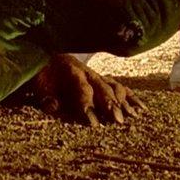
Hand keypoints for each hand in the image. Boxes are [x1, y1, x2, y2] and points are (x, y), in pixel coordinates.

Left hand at [23, 54, 144, 125]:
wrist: (48, 56)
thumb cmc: (43, 74)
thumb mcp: (38, 83)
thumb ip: (45, 95)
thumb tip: (53, 106)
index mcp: (71, 71)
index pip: (82, 90)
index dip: (88, 106)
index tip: (93, 123)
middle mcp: (88, 72)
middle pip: (102, 88)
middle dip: (110, 105)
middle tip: (118, 121)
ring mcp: (97, 75)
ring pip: (114, 87)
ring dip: (123, 102)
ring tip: (132, 116)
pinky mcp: (103, 80)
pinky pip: (120, 87)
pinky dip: (131, 97)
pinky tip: (141, 109)